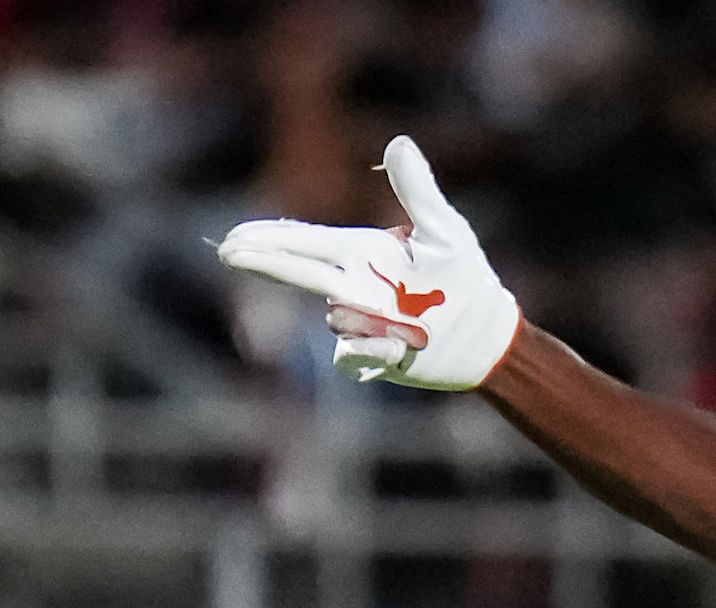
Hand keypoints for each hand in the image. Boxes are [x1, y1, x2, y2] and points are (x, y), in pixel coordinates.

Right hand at [218, 137, 519, 390]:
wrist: (487, 333)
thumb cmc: (466, 276)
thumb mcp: (444, 230)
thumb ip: (418, 190)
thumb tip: (399, 142)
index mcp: (361, 252)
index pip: (305, 241)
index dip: (268, 237)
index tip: (233, 236)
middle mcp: (353, 285)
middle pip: (298, 272)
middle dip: (264, 261)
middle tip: (228, 251)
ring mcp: (360, 322)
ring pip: (334, 319)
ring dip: (363, 321)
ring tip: (412, 326)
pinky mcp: (373, 355)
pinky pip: (351, 357)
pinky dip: (371, 353)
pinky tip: (398, 351)